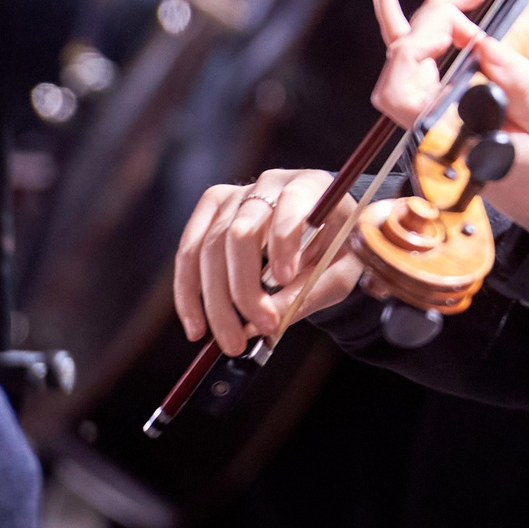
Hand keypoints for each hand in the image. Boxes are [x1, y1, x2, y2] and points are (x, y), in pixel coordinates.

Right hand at [172, 168, 365, 353]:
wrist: (321, 229)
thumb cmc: (335, 248)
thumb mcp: (339, 272)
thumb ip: (309, 293)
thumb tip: (265, 323)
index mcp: (310, 187)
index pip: (290, 204)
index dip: (284, 241)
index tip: (285, 279)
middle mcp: (268, 185)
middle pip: (240, 232)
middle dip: (245, 288)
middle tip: (261, 329)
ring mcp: (234, 196)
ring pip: (209, 248)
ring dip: (216, 302)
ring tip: (231, 342)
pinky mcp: (210, 212)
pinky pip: (188, 252)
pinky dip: (188, 293)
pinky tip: (197, 326)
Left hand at [367, 0, 528, 236]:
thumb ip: (516, 87)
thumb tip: (482, 43)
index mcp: (445, 143)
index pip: (406, 81)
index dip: (426, 40)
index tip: (469, 26)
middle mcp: (430, 133)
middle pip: (403, 63)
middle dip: (431, 20)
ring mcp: (434, 123)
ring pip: (402, 65)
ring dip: (404, 22)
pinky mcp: (447, 114)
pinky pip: (416, 74)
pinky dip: (406, 38)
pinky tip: (385, 0)